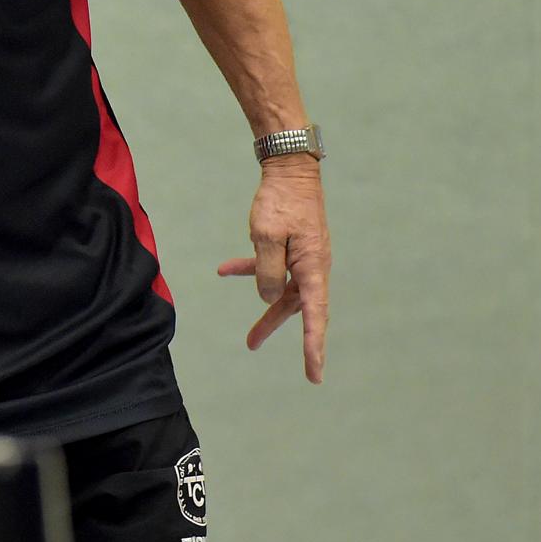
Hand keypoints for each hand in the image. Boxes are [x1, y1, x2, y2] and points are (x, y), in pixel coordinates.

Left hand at [216, 155, 328, 382]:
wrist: (289, 167)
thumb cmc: (280, 201)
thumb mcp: (265, 237)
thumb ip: (266, 271)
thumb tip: (267, 298)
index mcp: (313, 267)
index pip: (314, 315)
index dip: (313, 346)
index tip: (314, 373)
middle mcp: (314, 266)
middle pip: (296, 306)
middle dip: (275, 328)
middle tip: (256, 348)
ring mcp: (304, 256)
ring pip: (284, 290)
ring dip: (265, 308)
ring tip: (250, 337)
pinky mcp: (293, 246)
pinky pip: (275, 266)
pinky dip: (252, 269)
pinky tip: (226, 271)